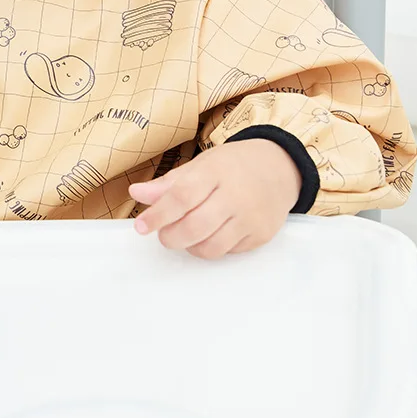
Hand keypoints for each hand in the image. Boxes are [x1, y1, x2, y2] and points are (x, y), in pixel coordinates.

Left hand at [128, 140, 300, 258]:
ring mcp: (250, 217)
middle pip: (195, 227)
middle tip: (163, 234)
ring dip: (190, 246)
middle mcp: (235, 195)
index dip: (158, 214)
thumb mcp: (200, 165)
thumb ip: (168, 183)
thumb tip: (137, 193)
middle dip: (170, 236)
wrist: (279, 168)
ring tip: (186, 233)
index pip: (181, 197)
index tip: (141, 226)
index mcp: (215, 172)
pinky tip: (211, 233)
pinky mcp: (261, 235)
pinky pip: (228, 252)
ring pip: (211, 247)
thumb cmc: (233, 166)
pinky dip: (211, 247)